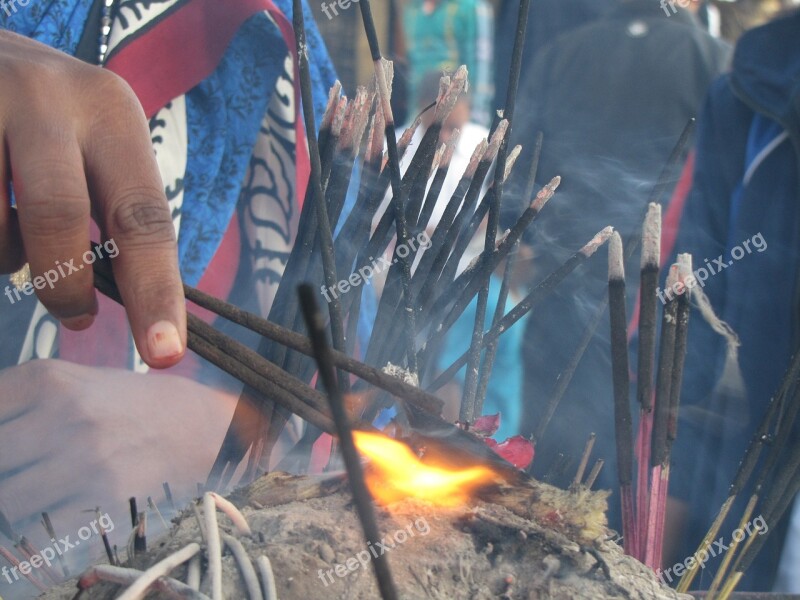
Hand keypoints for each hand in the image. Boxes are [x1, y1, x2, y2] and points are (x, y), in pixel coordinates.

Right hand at [0, 31, 184, 367]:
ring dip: (9, 255)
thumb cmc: (52, 119)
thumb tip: (139, 304)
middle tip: (77, 318)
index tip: (164, 355)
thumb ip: (116, 208)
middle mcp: (49, 96)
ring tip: (18, 239)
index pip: (142, 217)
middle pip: (60, 217)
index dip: (156, 292)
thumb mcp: (97, 144)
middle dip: (69, 285)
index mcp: (111, 110)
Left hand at [0, 360, 236, 575]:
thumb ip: (22, 406)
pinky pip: (42, 532)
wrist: (207, 429)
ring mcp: (83, 459)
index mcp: (47, 379)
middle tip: (23, 474)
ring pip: (6, 503)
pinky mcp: (104, 501)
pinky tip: (63, 514)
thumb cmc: (139, 407)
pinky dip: (43, 533)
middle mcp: (61, 414)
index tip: (9, 452)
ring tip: (43, 494)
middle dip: (5, 472)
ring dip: (16, 506)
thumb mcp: (78, 384)